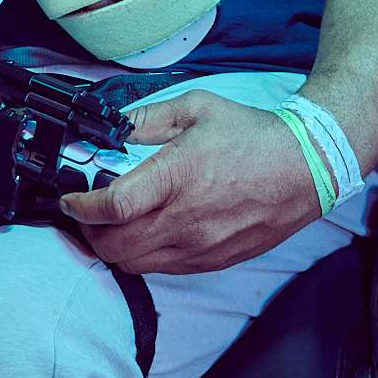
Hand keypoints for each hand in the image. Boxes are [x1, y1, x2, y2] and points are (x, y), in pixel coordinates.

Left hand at [58, 93, 321, 274]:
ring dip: (114, 248)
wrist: (307, 167)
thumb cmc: (253, 136)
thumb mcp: (196, 108)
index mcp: (177, 176)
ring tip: (112, 226)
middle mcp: (186, 218)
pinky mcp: (214, 260)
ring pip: (136, 264)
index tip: (69, 199)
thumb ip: (147, 118)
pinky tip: (146, 234)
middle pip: (115, 246)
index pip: (113, 206)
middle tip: (85, 215)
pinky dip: (144, 257)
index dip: (80, 207)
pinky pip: (164, 270)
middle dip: (89, 233)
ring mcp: (201, 245)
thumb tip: (113, 124)